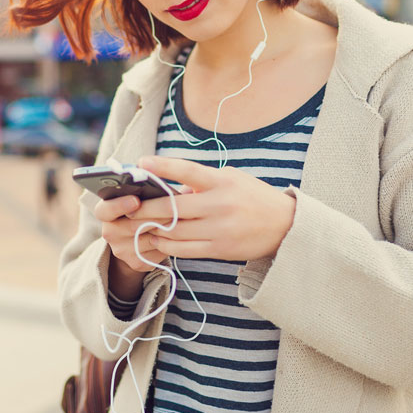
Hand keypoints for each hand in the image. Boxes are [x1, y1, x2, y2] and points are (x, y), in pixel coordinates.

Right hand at [94, 194, 168, 276]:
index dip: (119, 205)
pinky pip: (158, 251)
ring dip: (167, 230)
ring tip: (177, 220)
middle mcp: (109, 233)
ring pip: (150, 239)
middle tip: (174, 207)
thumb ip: (145, 194)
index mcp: (105, 213)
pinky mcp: (136, 262)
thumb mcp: (138, 199)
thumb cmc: (140, 210)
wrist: (134, 239)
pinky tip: (174, 235)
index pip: (105, 210)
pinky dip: (169, 243)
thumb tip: (168, 192)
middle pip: (134, 226)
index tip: (136, 200)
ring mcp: (121, 250)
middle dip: (157, 215)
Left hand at [129, 155, 296, 261]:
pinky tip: (156, 238)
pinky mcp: (218, 249)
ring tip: (137, 224)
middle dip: (146, 207)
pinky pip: (184, 249)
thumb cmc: (253, 197)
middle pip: (173, 207)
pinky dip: (166, 244)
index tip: (141, 163)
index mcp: (222, 182)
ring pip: (174, 231)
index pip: (188, 170)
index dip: (163, 166)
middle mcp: (219, 205)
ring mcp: (219, 229)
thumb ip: (202, 180)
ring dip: (152, 228)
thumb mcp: (231, 178)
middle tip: (128, 206)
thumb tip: (170, 185)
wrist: (284, 227)